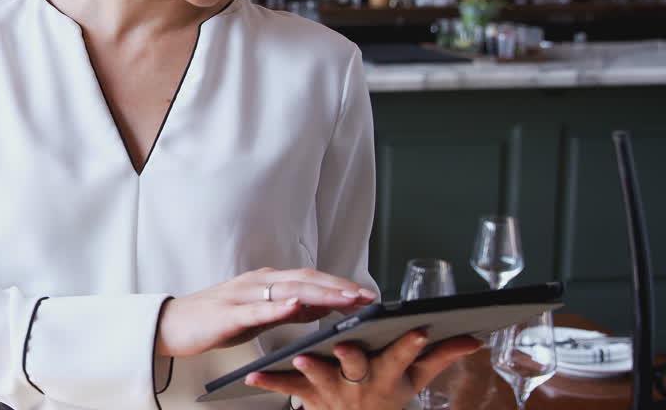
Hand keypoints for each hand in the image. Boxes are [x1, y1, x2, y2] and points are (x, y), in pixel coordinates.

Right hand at [154, 267, 376, 357]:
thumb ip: (289, 310)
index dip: (339, 285)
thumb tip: (323, 306)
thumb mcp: (259, 314)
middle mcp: (257, 282)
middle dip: (338, 287)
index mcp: (266, 282)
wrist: (173, 325)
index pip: (310, 279)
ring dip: (319, 293)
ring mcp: (242, 296)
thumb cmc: (215, 320)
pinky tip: (297, 306)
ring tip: (345, 298)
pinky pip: (257, 309)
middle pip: (305, 280)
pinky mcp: (228, 314)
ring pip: (287, 290)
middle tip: (367, 296)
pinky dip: (279, 306)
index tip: (367, 295)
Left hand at [243, 330, 482, 409]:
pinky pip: (287, 389)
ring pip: (320, 379)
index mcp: (387, 375)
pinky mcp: (307, 396)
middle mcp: (359, 384)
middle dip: (352, 356)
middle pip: (357, 367)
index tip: (417, 330)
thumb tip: (473, 339)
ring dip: (311, 368)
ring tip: (300, 356)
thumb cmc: (387, 398)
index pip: (402, 357)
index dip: (410, 345)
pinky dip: (270, 381)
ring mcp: (332, 391)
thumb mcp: (415, 381)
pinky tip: (253, 374)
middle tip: (346, 344)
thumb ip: (440, 358)